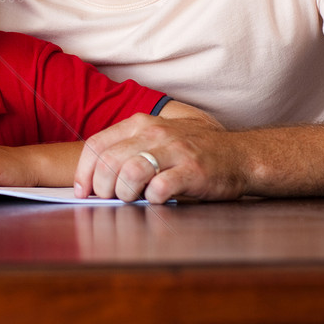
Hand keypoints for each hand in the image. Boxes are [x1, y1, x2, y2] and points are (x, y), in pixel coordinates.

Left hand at [74, 114, 244, 202]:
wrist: (240, 154)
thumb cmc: (192, 151)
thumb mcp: (156, 139)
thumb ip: (128, 150)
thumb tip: (95, 178)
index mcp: (140, 123)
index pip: (97, 144)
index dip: (84, 171)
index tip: (82, 191)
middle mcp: (155, 133)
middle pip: (109, 161)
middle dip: (102, 187)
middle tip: (109, 199)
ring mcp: (175, 150)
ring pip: (130, 173)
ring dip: (124, 193)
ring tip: (132, 199)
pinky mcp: (193, 171)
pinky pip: (160, 187)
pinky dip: (152, 199)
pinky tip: (157, 199)